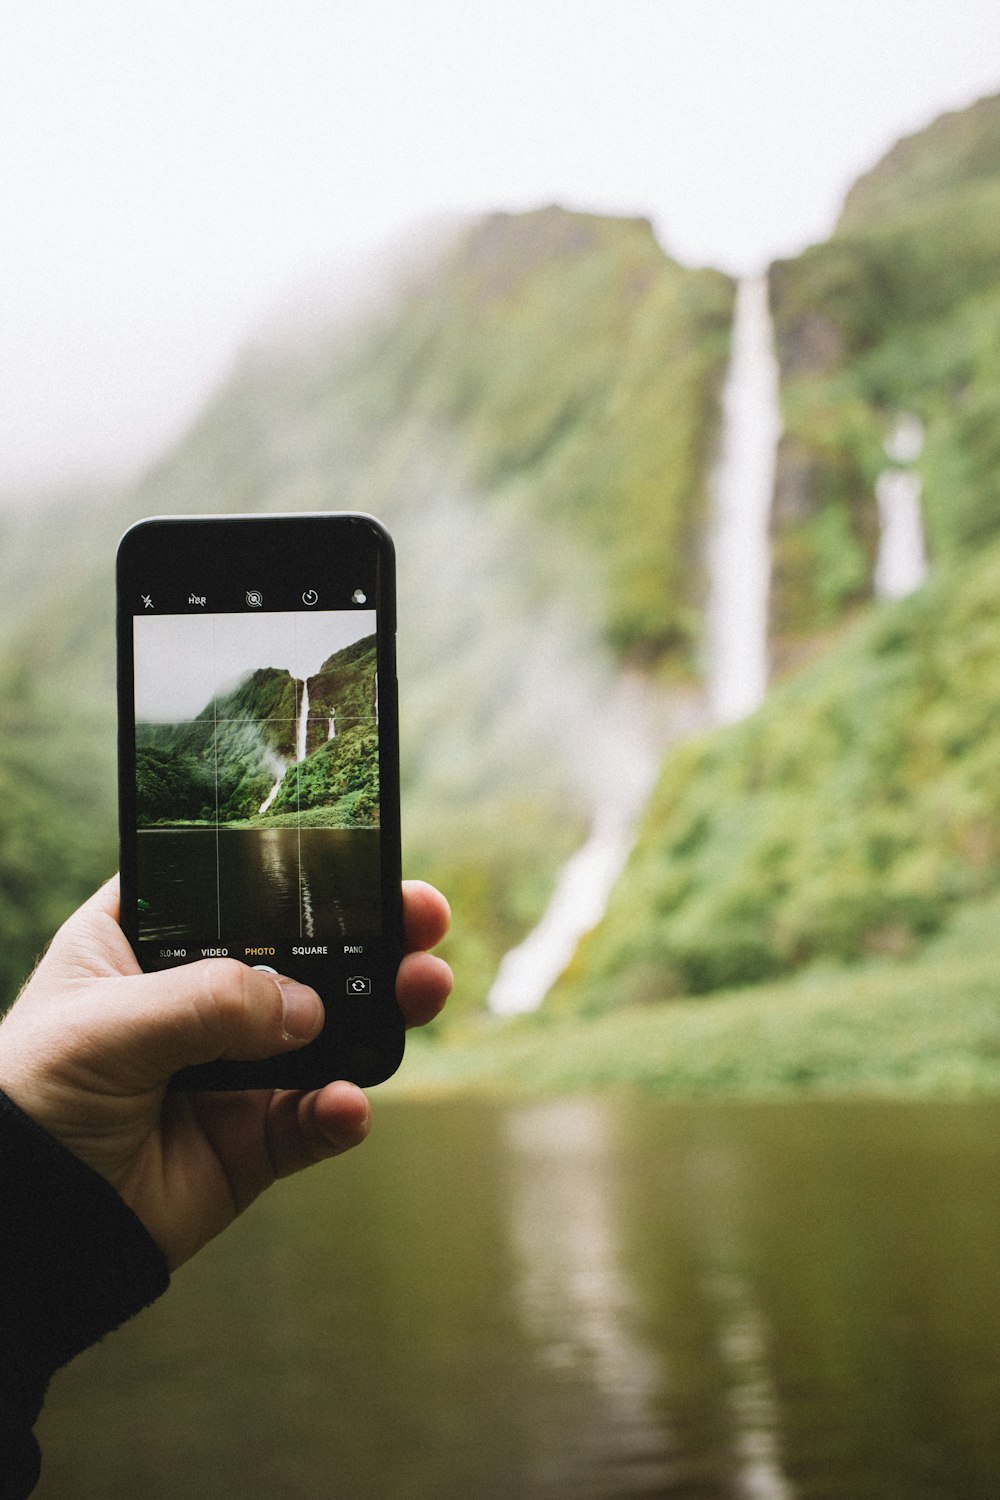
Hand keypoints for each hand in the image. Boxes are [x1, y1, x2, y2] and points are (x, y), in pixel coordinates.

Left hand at [0, 876, 450, 1268]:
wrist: (23, 1230)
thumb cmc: (30, 1100)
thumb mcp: (107, 1026)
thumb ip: (209, 1003)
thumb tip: (309, 1007)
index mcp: (145, 943)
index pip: (233, 889)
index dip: (297, 869)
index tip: (361, 853)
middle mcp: (197, 999)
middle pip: (301, 953)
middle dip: (370, 931)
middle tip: (423, 916)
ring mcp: (231, 1070)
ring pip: (329, 1030)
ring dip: (383, 1010)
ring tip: (422, 991)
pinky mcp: (252, 1140)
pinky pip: (314, 1118)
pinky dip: (340, 1111)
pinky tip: (346, 1105)